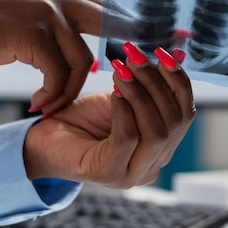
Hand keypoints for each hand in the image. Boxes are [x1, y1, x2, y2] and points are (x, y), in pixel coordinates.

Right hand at [0, 0, 143, 113]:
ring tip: (51, 104)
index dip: (136, 27)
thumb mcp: (32, 18)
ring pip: (83, 60)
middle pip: (114, 23)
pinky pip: (58, 73)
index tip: (161, 42)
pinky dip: (52, 94)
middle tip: (144, 74)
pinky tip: (37, 103)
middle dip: (134, 48)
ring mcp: (47, 13)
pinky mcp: (33, 33)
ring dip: (70, 90)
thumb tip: (92, 51)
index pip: (112, 8)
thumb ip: (62, 26)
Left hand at [22, 45, 195, 187]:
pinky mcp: (108, 174)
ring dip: (141, 94)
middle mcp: (153, 166)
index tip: (163, 53)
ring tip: (122, 69)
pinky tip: (114, 91)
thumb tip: (170, 54)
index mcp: (162, 149)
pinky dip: (124, 110)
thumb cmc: (82, 120)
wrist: (41, 140)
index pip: (186, 114)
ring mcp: (132, 175)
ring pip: (156, 132)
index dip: (179, 82)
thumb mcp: (122, 99)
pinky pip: (128, 138)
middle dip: (158, 83)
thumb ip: (147, 88)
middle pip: (175, 122)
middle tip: (136, 56)